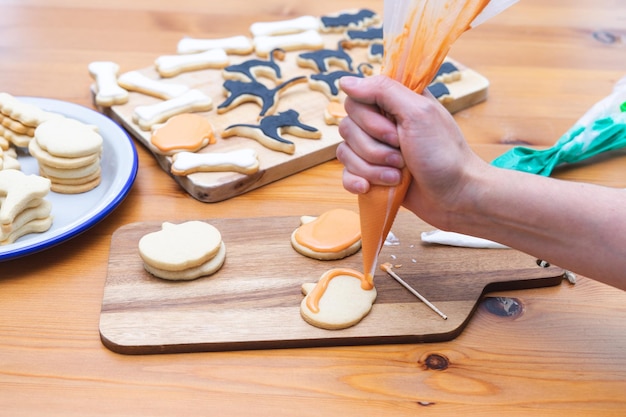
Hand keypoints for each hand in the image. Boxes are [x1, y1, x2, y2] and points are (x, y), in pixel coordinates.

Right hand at [336, 75, 487, 226]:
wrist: (455, 197)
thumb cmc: (444, 154)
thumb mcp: (418, 113)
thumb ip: (383, 91)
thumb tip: (344, 80)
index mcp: (394, 103)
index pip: (356, 99)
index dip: (369, 118)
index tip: (394, 130)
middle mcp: (381, 124)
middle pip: (347, 128)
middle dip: (373, 148)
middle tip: (402, 156)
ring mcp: (375, 151)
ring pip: (345, 153)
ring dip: (372, 168)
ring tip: (398, 176)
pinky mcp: (371, 174)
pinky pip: (346, 175)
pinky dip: (356, 182)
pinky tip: (370, 188)